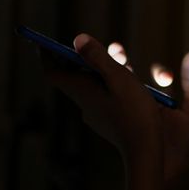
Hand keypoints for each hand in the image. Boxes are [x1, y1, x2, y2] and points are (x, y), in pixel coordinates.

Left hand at [41, 34, 188, 189]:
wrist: (146, 151)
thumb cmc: (134, 112)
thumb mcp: (119, 78)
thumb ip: (98, 57)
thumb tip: (78, 39)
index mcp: (82, 92)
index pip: (53, 72)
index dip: (46, 55)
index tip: (42, 41)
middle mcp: (84, 103)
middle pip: (71, 77)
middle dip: (76, 59)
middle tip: (85, 44)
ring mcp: (95, 114)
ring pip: (88, 86)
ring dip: (97, 70)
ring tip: (117, 58)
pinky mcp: (107, 120)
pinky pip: (101, 96)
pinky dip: (107, 83)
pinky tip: (126, 81)